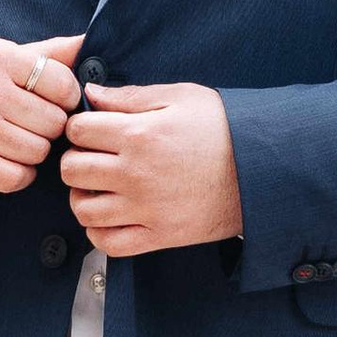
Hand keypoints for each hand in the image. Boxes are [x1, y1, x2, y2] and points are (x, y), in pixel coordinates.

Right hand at [0, 32, 82, 192]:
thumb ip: (44, 52)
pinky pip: (12, 178)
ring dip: (34, 150)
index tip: (54, 100)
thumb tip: (87, 44)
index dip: (66, 96)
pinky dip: (18, 174)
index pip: (61, 83)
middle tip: (33, 122)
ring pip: (36, 152)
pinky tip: (9, 160)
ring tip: (17, 138)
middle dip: (50, 126)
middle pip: (52, 122)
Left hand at [59, 78, 241, 256]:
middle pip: (72, 170)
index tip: (91, 129)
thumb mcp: (181, 97)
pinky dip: (99, 232)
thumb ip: (131, 96)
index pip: (78, 130)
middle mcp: (135, 174)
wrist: (264, 170)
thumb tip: (92, 94)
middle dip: (75, 159)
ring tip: (98, 187)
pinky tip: (109, 216)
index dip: (79, 126)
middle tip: (92, 156)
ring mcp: (145, 209)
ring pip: (83, 209)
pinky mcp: (159, 235)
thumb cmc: (225, 128)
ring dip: (83, 196)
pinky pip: (109, 243)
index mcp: (138, 135)